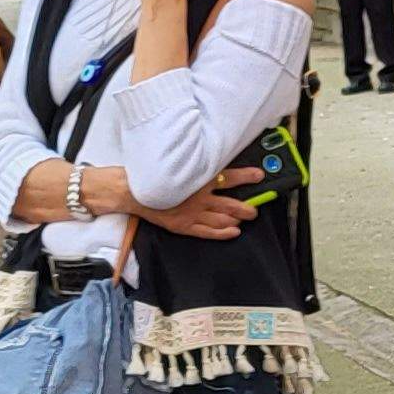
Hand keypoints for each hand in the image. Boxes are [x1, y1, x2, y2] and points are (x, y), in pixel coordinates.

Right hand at [131, 165, 265, 240]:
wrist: (134, 190)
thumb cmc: (156, 175)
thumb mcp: (179, 164)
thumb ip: (198, 164)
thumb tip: (216, 160)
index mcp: (198, 179)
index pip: (229, 177)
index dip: (246, 177)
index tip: (260, 176)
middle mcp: (199, 198)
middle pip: (230, 204)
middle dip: (247, 207)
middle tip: (255, 209)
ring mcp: (192, 214)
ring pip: (222, 219)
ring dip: (237, 219)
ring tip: (246, 218)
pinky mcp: (184, 226)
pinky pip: (209, 232)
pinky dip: (224, 233)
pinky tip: (234, 232)